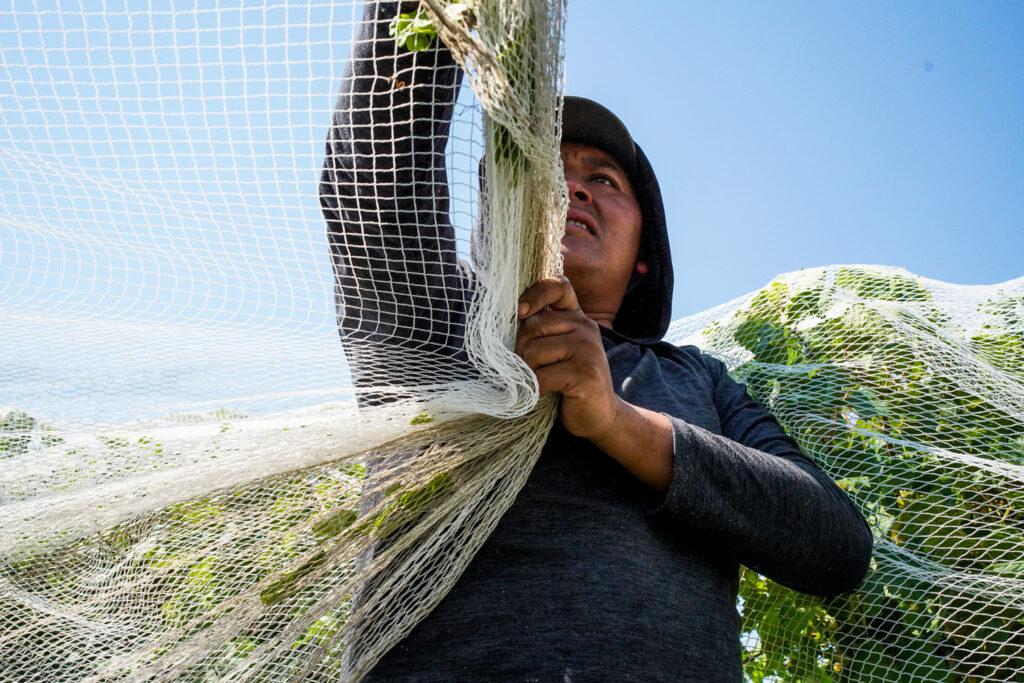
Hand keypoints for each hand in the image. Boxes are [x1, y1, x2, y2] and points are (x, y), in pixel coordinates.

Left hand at [515, 276, 622, 439]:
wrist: (599, 414)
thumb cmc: (569, 381)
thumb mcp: (557, 349)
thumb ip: (541, 330)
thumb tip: (505, 319)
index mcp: (577, 317)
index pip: (558, 286)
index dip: (535, 294)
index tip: (520, 311)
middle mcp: (585, 327)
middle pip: (533, 325)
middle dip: (522, 350)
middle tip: (532, 368)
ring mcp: (587, 348)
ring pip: (534, 351)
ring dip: (528, 372)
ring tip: (541, 381)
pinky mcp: (585, 372)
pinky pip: (542, 376)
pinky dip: (536, 389)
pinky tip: (548, 393)